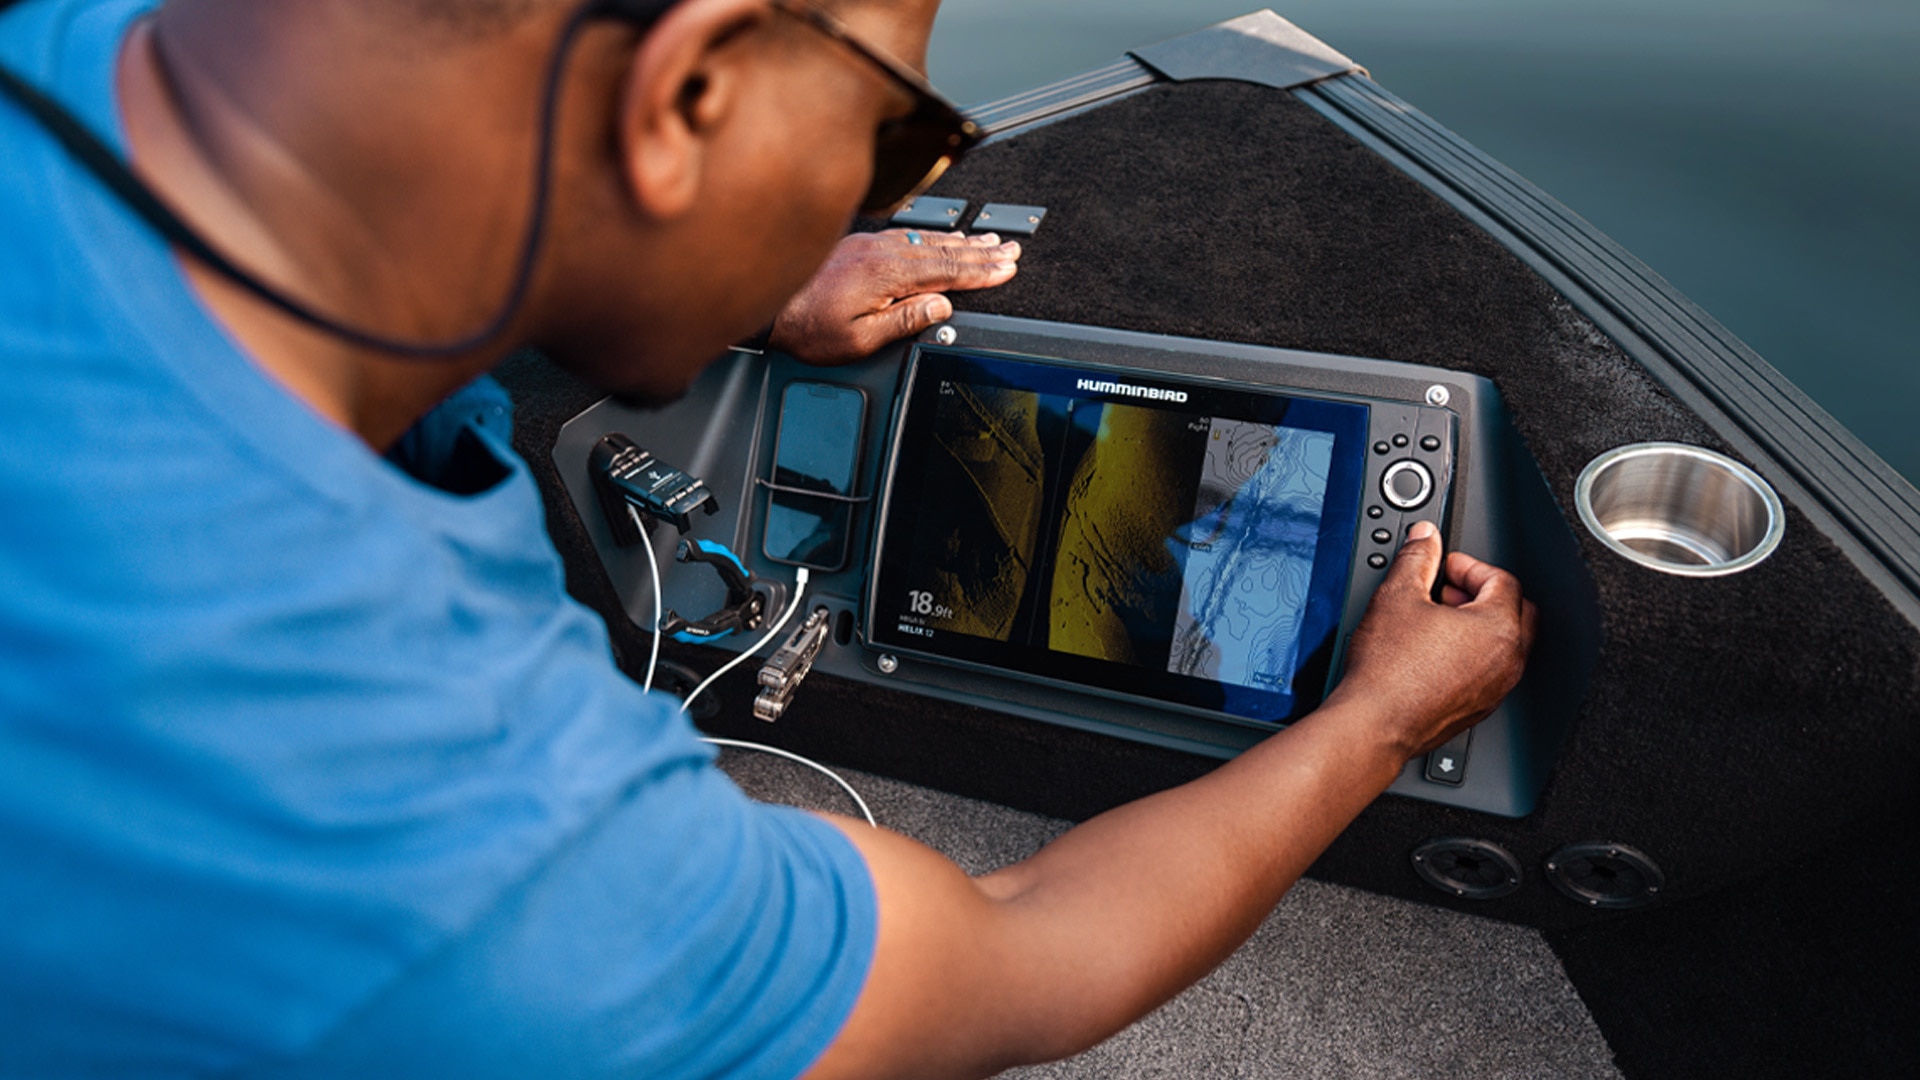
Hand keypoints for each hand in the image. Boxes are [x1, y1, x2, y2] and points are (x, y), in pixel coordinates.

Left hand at [769, 229, 1021, 363]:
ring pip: (927, 239)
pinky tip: (942, 237)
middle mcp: (880, 252)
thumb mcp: (859, 339)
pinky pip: (907, 236)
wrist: (767, 307)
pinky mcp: (858, 244)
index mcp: (886, 274)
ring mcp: (868, 244)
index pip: (947, 270)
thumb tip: (940, 307)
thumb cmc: (805, 327)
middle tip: (1010, 249)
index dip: (982, 270)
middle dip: (982, 250)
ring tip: (989, 240)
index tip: (1007, 267)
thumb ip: (904, 321)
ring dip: (961, 240)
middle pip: (943, 249)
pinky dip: (933, 236)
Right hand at [1326, 521, 1537, 758]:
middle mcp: (1507, 659)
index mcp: (1497, 627)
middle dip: (1481, 593)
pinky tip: (1434, 653)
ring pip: (1504, 643)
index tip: (1444, 567)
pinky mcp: (1479, 707)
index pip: (1502, 579)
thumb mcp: (1396, 596)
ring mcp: (1496, 687)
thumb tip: (1425, 539)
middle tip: (1446, 590)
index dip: (1469, 566)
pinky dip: (1472, 654)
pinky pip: (1489, 670)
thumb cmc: (1387, 672)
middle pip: (1515, 610)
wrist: (1374, 723)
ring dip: (1477, 624)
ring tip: (1437, 621)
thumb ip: (1417, 558)